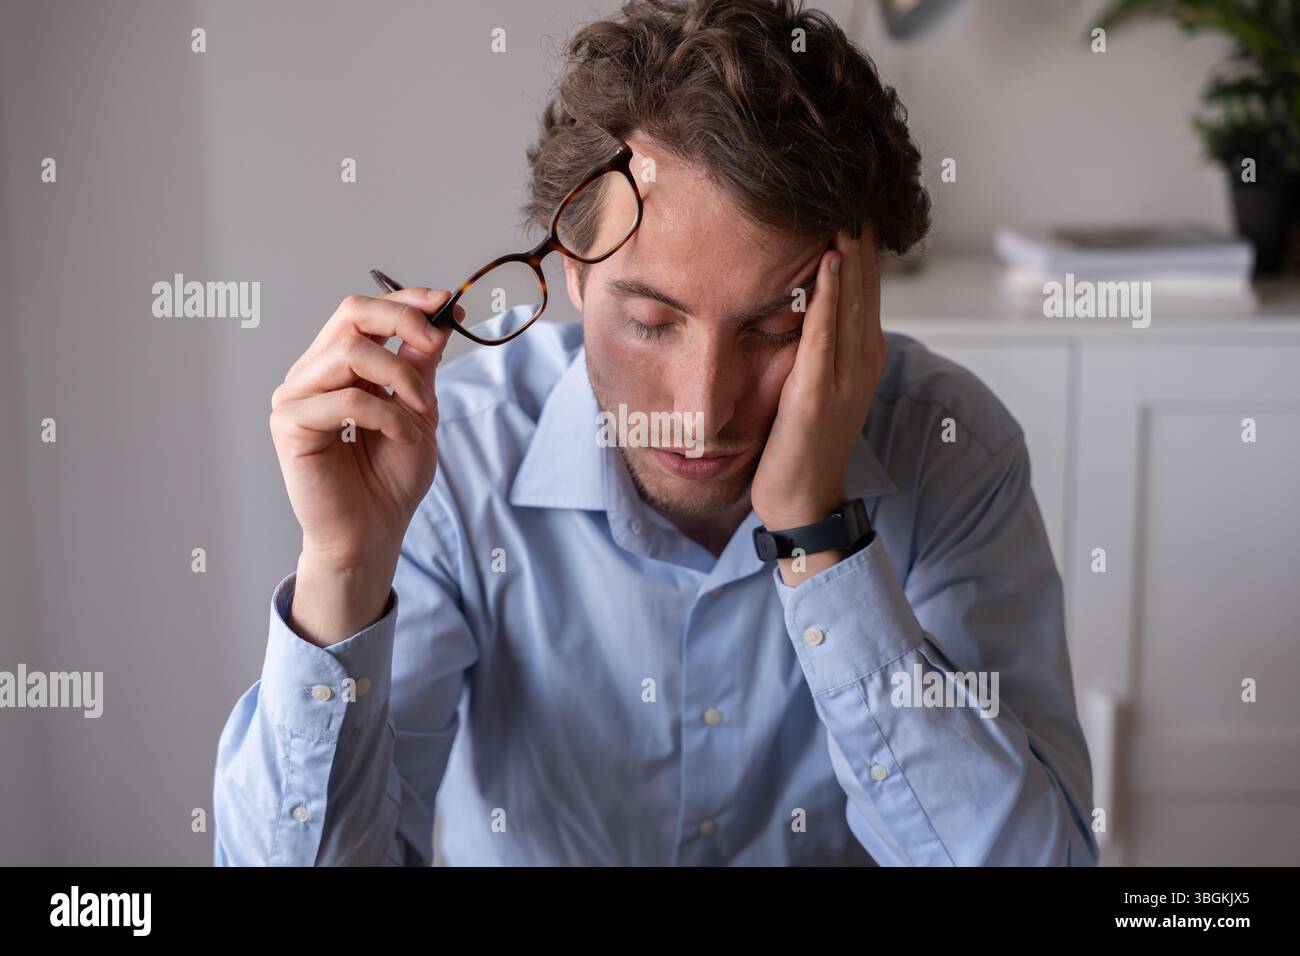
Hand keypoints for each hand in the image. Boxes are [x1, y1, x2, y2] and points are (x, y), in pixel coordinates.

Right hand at [268, 289, 455, 642]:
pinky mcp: (290, 425)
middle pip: (349, 314)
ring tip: (419, 412)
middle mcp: (312, 375)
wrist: (374, 532)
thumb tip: (436, 322)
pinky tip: (398, 436)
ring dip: (399, 378)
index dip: (402, 299)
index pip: (361, 312)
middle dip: (401, 320)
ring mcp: (296, 397)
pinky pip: (347, 399)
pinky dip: (386, 414)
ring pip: (351, 352)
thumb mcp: (418, 412)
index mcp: (338, 367)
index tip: (443, 301)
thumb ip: (419, 367)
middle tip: (436, 344)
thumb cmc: (391, 480)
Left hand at [750, 227, 884, 572]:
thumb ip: (816, 341)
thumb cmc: (801, 441)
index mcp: (861, 353)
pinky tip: (830, 261)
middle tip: (851, 184)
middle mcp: (862, 359)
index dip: (862, 240)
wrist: (802, 499)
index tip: (851, 196)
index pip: (865, 284)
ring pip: (851, 301)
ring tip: (844, 205)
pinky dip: (830, 296)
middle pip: (865, 283)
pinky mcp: (819, 394)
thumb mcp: (814, 381)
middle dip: (859, 234)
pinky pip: (826, 335)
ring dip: (850, 251)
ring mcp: (845, 377)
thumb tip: (803, 299)